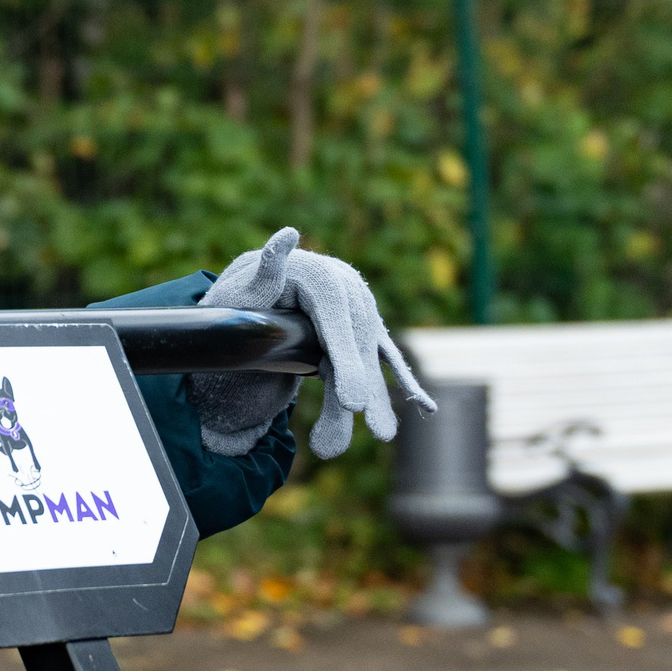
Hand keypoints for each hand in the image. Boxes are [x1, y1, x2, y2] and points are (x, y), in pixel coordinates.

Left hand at [193, 227, 435, 457]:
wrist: (258, 288)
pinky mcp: (362, 329)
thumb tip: (286, 236)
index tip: (352, 401)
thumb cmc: (246, 292)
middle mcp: (349, 290)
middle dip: (361, 387)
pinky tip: (426, 406)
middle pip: (357, 345)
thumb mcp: (248, 285)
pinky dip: (402, 381)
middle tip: (365, 426)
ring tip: (382, 434)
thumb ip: (267, 269)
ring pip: (369, 358)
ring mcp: (360, 311)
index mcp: (321, 277)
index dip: (346, 361)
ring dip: (377, 397)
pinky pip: (383, 358)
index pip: (335, 322)